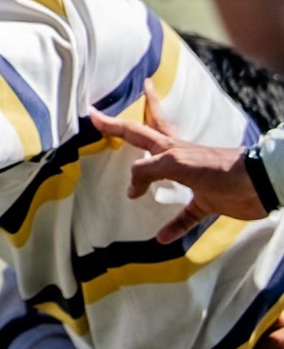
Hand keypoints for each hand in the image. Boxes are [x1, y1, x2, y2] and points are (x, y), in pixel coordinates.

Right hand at [90, 86, 265, 240]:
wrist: (256, 184)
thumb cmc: (216, 168)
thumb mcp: (174, 163)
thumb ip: (146, 171)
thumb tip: (130, 188)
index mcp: (168, 146)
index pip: (134, 131)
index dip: (112, 124)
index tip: (92, 114)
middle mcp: (177, 159)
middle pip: (149, 139)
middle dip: (133, 126)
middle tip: (123, 110)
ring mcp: (192, 180)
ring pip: (164, 178)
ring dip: (148, 181)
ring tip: (134, 188)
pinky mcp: (206, 202)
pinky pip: (185, 217)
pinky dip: (173, 226)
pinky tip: (162, 238)